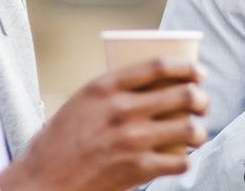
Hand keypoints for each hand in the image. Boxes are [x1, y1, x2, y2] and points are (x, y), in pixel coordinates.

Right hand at [0, 58, 208, 190]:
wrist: (42, 183)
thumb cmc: (57, 144)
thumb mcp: (80, 105)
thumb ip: (110, 94)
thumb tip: (147, 88)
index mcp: (105, 87)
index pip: (158, 65)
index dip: (187, 66)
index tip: (199, 72)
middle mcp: (121, 109)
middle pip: (182, 94)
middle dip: (201, 99)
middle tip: (203, 105)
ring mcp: (132, 139)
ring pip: (189, 128)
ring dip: (199, 132)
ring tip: (196, 134)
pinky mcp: (138, 168)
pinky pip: (180, 161)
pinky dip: (186, 161)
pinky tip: (181, 160)